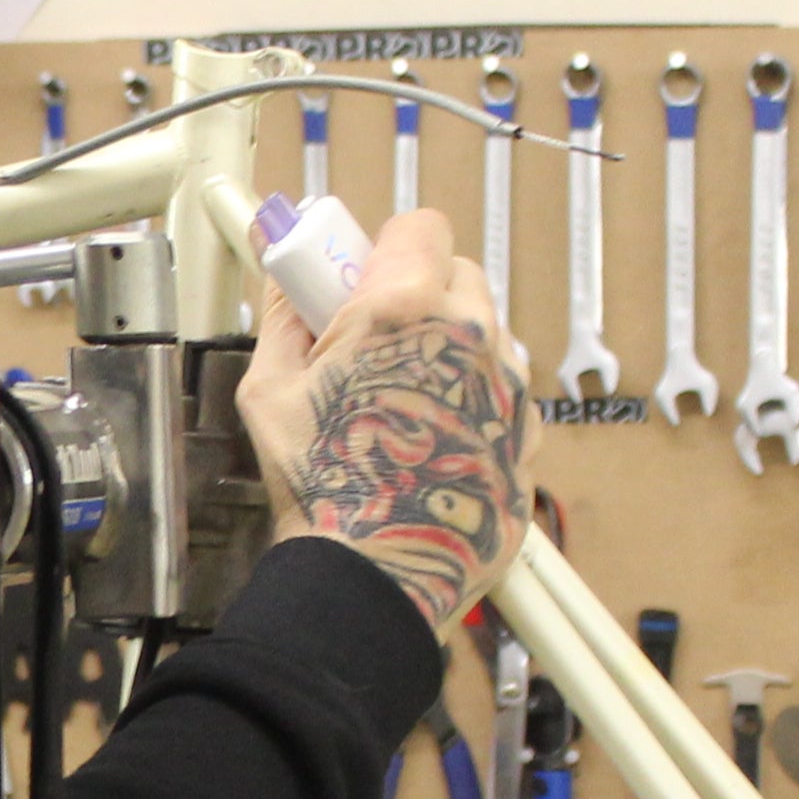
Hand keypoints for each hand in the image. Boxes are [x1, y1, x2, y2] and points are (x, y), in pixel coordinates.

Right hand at [235, 208, 533, 633]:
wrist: (375, 573)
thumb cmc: (321, 483)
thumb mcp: (270, 390)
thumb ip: (284, 314)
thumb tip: (282, 270)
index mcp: (406, 307)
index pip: (421, 226)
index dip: (389, 247)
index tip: (362, 276)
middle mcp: (472, 333)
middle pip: (460, 273)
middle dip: (421, 293)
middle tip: (375, 342)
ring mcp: (507, 383)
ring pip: (487, 331)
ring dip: (451, 346)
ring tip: (403, 401)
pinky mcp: (528, 431)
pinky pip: (504, 388)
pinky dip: (473, 398)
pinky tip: (431, 439)